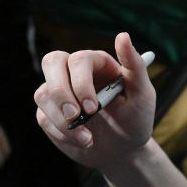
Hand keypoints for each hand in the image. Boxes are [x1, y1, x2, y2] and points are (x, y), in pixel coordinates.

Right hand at [34, 32, 156, 171]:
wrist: (123, 150)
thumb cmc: (135, 118)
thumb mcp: (143, 94)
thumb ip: (134, 65)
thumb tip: (123, 36)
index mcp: (97, 63)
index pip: (78, 59)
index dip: (80, 83)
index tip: (93, 108)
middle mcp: (74, 73)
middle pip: (51, 62)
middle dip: (60, 92)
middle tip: (75, 116)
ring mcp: (59, 92)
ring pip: (43, 94)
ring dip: (63, 121)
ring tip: (88, 138)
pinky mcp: (49, 113)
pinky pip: (43, 118)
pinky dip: (62, 134)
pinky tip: (83, 141)